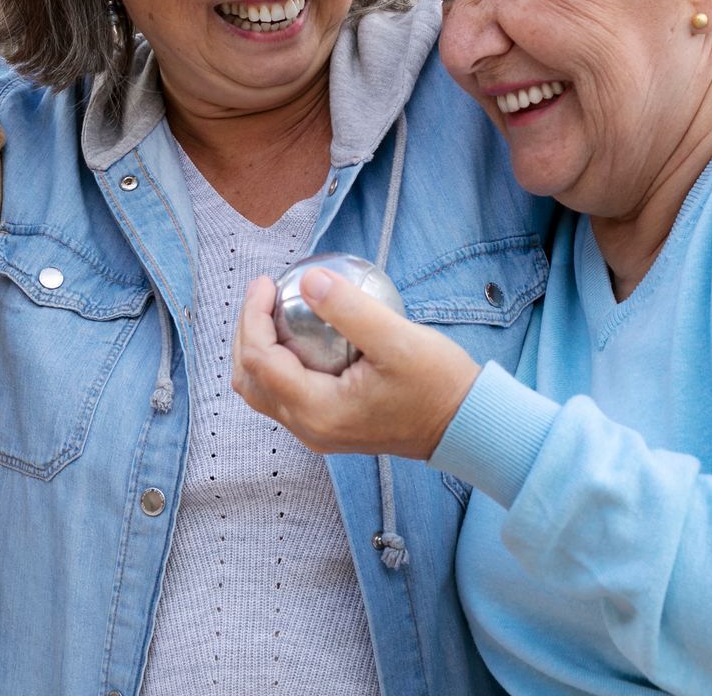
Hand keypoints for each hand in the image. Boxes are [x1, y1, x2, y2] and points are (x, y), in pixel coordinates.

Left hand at [230, 270, 478, 460]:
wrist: (464, 425)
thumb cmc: (437, 384)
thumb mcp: (397, 340)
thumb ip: (349, 309)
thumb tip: (309, 279)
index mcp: (317, 411)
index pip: (259, 360)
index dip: (253, 316)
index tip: (267, 281)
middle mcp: (309, 428)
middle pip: (250, 379)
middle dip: (247, 331)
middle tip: (264, 292)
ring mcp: (317, 432)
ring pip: (263, 390)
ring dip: (258, 349)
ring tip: (273, 310)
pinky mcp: (329, 426)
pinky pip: (284, 394)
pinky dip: (278, 363)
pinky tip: (297, 334)